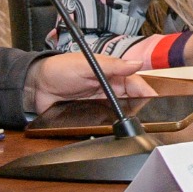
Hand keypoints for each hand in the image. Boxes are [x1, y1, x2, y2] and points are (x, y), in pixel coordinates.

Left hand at [26, 53, 155, 114]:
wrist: (36, 86)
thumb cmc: (59, 69)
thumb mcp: (87, 65)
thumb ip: (112, 66)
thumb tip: (137, 64)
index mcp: (109, 71)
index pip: (133, 81)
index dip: (146, 90)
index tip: (156, 99)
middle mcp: (107, 86)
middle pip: (131, 97)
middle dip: (141, 104)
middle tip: (151, 113)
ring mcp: (99, 100)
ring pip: (121, 109)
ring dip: (128, 114)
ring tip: (137, 122)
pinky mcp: (90, 113)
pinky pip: (106, 119)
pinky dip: (113, 122)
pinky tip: (118, 127)